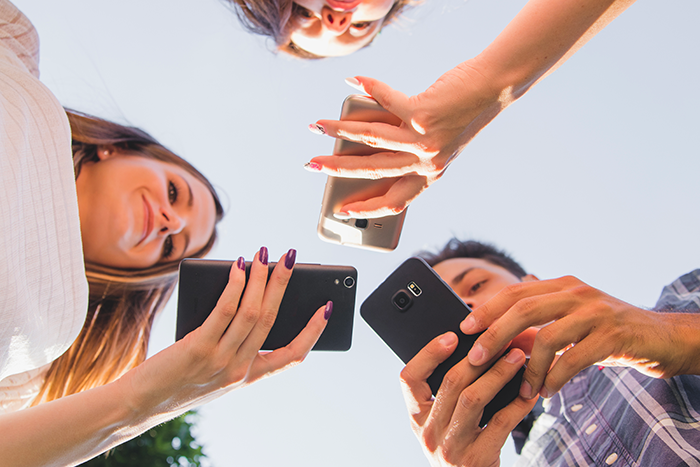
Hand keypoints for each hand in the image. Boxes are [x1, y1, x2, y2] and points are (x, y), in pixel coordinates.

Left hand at [124, 247, 330, 417]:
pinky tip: (237, 268)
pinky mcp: (198, 348)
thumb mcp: (217, 368)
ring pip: (251, 311)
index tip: (326, 307)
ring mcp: (220, 360)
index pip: (293, 356)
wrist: (143, 402)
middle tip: (290, 258)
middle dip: (283, 284)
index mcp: (249, 376)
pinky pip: (224, 310)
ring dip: (260, 278)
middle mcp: (239, 370)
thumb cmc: (180, 379)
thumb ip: (236, 342)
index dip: (313, 331)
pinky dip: (235, 284)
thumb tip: (250, 293)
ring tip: (262, 256)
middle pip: (271, 319)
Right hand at [307, 60, 504, 218]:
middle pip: (373, 171)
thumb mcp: (434, 142)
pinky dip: (367, 89)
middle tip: (313, 165)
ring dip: (340, 131)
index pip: (395, 202)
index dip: (366, 209)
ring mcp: (424, 140)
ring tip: (320, 125)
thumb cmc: (461, 114)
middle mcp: (427, 162)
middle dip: (337, 170)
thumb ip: (404, 148)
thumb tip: (358, 138)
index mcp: (430, 174)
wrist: (492, 88)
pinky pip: (385, 102)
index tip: (342, 211)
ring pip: (372, 139)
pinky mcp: (423, 114)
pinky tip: (352, 82)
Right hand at [400, 332, 536, 466]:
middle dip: (479, 357)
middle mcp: (428, 432)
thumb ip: (449, 395)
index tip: (452, 336)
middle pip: (450, 383)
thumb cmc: (461, 449)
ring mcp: (450, 447)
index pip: (409, 378)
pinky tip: (528, 392)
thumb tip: (475, 350)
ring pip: (473, 399)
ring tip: (517, 358)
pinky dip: (517, 404)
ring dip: (498, 374)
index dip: (429, 354)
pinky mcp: (475, 459)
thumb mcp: (443, 424)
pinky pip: (499, 423)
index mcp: (416, 417)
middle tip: (501, 340)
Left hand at [461, 275, 692, 399]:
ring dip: (528, 368)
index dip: (487, 309)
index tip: (464, 328)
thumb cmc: (609, 330)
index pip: (515, 292)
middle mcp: (577, 293)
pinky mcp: (613, 336)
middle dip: (494, 335)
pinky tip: (546, 391)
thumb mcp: (572, 319)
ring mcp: (596, 312)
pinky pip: (573, 359)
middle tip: (476, 358)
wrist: (661, 337)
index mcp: (563, 285)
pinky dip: (554, 378)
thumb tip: (500, 333)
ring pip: (547, 337)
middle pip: (523, 309)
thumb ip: (539, 323)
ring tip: (522, 389)